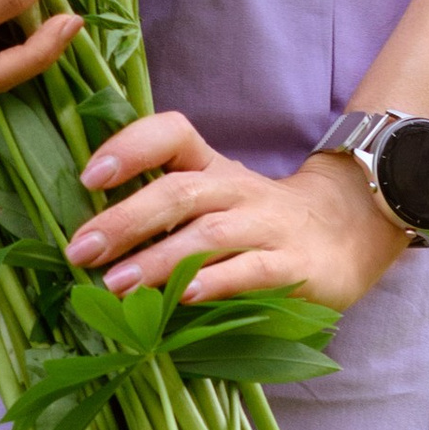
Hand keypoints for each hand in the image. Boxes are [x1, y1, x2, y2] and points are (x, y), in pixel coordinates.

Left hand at [64, 110, 409, 312]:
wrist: (347, 232)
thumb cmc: (257, 220)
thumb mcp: (215, 198)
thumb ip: (164, 208)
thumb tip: (88, 236)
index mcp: (212, 166)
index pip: (171, 133)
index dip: (129, 147)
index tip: (89, 177)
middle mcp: (236, 189)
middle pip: (179, 191)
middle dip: (125, 219)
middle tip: (81, 250)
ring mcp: (266, 226)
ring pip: (208, 234)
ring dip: (158, 259)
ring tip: (116, 285)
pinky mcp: (293, 265)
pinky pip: (252, 270)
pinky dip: (217, 282)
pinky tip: (185, 296)